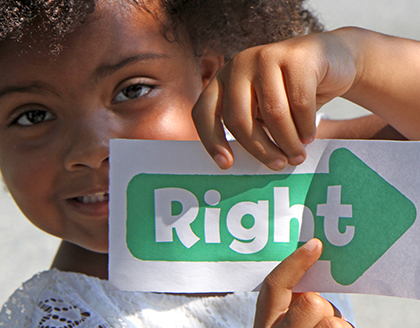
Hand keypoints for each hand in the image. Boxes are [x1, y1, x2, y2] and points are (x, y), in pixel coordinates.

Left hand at [193, 30, 357, 169]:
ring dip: (287, 142)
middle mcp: (239, 65)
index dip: (211, 140)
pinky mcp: (296, 56)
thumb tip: (242, 166)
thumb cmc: (291, 92)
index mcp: (224, 79)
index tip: (227, 164)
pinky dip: (306, 126)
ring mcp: (266, 56)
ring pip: (272, 114)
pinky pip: (300, 104)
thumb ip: (251, 128)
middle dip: (259, 149)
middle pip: (238, 119)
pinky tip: (309, 135)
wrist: (332, 58)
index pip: (204, 112)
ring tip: (297, 155)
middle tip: (278, 165)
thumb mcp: (263, 110)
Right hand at [254, 239, 352, 327]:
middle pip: (311, 302)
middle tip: (320, 321)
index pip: (274, 285)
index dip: (294, 262)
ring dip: (337, 324)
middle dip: (323, 307)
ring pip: (334, 321)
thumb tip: (314, 263)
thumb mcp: (283, 322)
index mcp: (265, 324)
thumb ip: (293, 301)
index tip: (315, 244)